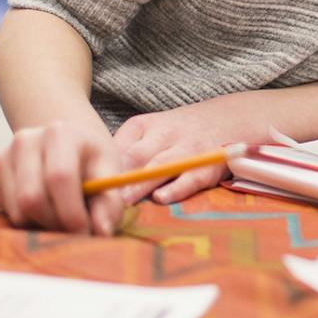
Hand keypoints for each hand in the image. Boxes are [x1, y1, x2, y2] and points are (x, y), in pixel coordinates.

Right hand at [0, 117, 130, 235]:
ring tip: (59, 217)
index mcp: (61, 133)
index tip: (85, 233)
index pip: (59, 177)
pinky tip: (41, 208)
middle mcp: (26, 139)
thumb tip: (101, 231)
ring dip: (39, 224)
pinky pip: (2, 211)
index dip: (71, 213)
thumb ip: (109, 203)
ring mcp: (4, 156)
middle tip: (72, 230)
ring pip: (16, 210)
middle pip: (32, 198)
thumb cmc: (90, 161)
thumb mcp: (110, 174)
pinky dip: (23, 219)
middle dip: (54, 223)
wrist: (64, 144)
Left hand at [98, 94, 270, 216]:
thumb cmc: (184, 130)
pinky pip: (194, 175)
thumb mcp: (151, 130)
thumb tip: (90, 181)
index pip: (116, 148)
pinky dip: (178, 187)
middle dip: (116, 178)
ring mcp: (189, 147)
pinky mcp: (212, 161)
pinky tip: (162, 198)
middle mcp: (165, 134)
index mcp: (143, 125)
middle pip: (135, 157)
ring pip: (160, 166)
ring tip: (122, 202)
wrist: (236, 115)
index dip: (100, 170)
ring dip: (140, 184)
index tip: (82, 189)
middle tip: (96, 198)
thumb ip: (125, 151)